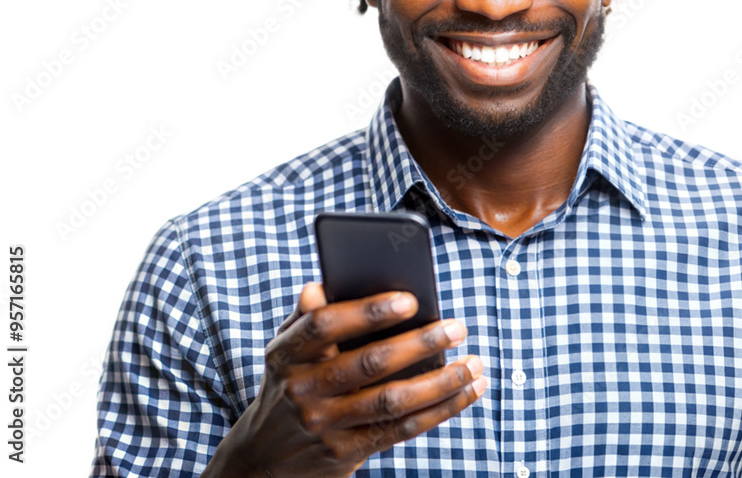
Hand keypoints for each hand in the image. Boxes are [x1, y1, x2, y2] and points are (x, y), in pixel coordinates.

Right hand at [202, 282, 485, 477]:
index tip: (410, 299)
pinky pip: (402, 430)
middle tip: (457, 327)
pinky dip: (442, 409)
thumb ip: (308, 316)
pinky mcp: (346, 453)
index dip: (366, 311)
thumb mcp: (287, 349)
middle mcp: (302, 390)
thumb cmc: (292, 382)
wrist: (266, 458)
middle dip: (419, 344)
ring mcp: (324, 425)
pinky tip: (469, 390)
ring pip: (392, 401)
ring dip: (441, 382)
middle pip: (368, 364)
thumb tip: (325, 282)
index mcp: (286, 354)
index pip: (324, 325)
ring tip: (474, 362)